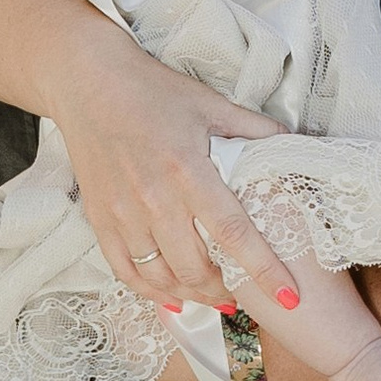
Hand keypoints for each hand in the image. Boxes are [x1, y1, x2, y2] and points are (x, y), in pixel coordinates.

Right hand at [47, 16, 295, 313]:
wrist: (88, 83)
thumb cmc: (152, 90)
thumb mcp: (210, 103)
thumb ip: (252, 128)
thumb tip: (292, 143)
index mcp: (188, 170)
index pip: (234, 232)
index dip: (264, 269)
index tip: (289, 297)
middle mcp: (153, 198)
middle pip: (196, 267)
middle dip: (226, 290)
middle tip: (246, 295)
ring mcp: (122, 213)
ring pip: (160, 277)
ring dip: (192, 295)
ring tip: (213, 297)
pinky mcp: (99, 219)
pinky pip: (125, 271)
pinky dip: (151, 292)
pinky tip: (172, 297)